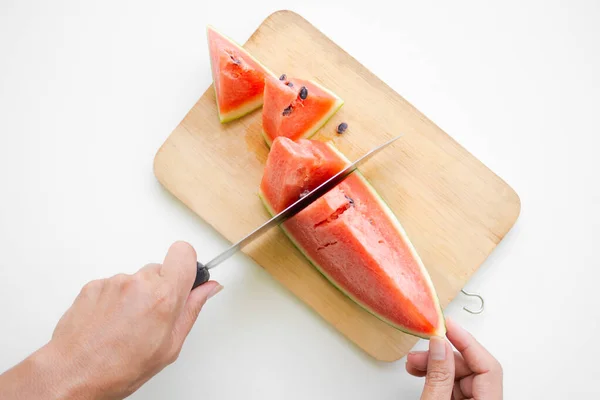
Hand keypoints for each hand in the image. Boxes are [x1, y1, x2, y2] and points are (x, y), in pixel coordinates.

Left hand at [0, 241, 221, 399]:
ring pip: (135, 279)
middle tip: (152, 316)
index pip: (184, 252)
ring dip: (135, 296)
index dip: (187, 263)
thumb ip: (191, 310)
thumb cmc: (118, 368)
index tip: (184, 277)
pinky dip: (115, 300)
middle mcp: (138, 283)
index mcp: (163, 297)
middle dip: (160, 288)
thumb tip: (208, 289)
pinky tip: (110, 323)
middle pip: (159, 268)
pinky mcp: (93, 285)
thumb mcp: (169, 346)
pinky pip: (114, 285)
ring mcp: (113, 282)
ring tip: (126, 325)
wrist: (73, 373)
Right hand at [406, 318, 502, 399]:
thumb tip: (439, 345)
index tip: (448, 326)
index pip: (488, 367)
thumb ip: (438, 377)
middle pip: (472, 369)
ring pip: (460, 376)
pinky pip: (453, 386)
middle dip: (442, 356)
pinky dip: (436, 376)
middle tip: (420, 351)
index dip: (467, 343)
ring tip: (413, 363)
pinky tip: (420, 372)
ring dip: (435, 365)